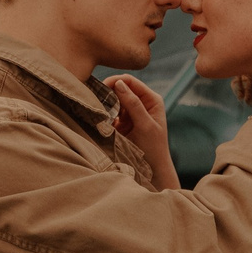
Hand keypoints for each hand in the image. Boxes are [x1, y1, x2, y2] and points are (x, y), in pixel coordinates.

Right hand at [106, 75, 181, 190]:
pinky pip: (111, 113)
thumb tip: (119, 83)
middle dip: (108, 94)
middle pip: (120, 89)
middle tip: (98, 102)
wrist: (153, 171)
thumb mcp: (145, 125)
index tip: (101, 88)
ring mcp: (131, 112)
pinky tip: (103, 121)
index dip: (115, 81)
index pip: (130, 81)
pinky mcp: (123, 123)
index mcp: (151, 99)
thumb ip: (133, 104)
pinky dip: (106, 116)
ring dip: (106, 105)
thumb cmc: (154, 148)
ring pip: (114, 101)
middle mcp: (142, 102)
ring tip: (101, 113)